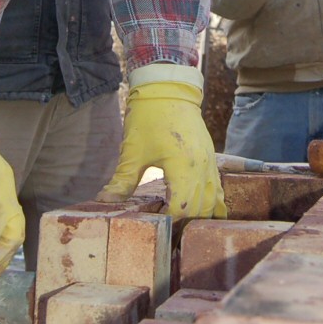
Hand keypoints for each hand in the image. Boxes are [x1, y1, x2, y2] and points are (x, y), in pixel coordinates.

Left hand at [96, 64, 225, 218]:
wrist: (168, 89)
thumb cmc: (149, 117)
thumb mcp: (133, 151)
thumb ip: (122, 181)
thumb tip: (105, 201)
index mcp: (184, 168)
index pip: (181, 209)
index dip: (169, 222)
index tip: (155, 228)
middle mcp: (202, 168)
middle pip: (200, 210)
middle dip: (184, 224)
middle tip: (167, 234)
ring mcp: (210, 163)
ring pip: (212, 202)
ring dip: (199, 216)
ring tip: (182, 227)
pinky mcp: (211, 159)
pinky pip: (217, 189)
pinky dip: (211, 203)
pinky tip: (201, 212)